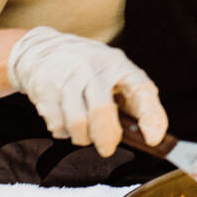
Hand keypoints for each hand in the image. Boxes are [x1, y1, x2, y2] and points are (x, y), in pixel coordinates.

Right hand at [7, 26, 167, 156]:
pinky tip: (66, 123)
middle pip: (102, 112)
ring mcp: (67, 76)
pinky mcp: (45, 87)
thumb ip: (134, 101)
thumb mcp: (115, 75)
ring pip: (77, 123)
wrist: (43, 48)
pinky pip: (57, 125)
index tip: (152, 139)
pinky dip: (63, 133)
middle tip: (107, 148)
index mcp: (118, 64)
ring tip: (85, 134)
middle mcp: (93, 67)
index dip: (151, 117)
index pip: (141, 90)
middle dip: (107, 138)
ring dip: (83, 138)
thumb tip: (152, 135)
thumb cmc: (88, 69)